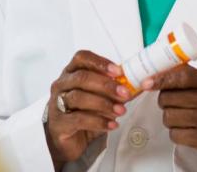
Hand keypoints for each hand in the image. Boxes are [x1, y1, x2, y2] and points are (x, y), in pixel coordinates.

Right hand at [44, 50, 130, 168]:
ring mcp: (57, 103)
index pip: (81, 58)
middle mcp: (62, 84)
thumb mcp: (102, 97)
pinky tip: (111, 124)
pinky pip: (78, 119)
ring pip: (79, 97)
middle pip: (82, 77)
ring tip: (121, 111)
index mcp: (71, 72)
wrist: (72, 139)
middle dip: (106, 85)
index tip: (118, 71)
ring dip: (103, 103)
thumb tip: (139, 83)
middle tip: (124, 94)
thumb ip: (116, 88)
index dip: (100, 62)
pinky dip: (98, 121)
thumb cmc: (86, 112)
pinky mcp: (59, 122)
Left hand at [142, 64, 196, 158]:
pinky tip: (186, 128)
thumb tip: (158, 69)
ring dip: (169, 117)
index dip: (162, 79)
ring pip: (169, 117)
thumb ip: (187, 73)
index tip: (147, 82)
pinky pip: (175, 135)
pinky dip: (176, 132)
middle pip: (169, 98)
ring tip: (181, 115)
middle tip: (171, 101)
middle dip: (164, 100)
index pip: (183, 77)